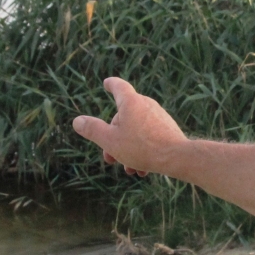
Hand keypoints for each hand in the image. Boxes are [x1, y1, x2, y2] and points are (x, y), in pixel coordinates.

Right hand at [71, 77, 186, 176]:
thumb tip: (77, 121)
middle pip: (123, 117)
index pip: (118, 86)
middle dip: (114, 139)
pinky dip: (143, 151)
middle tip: (110, 159)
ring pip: (136, 131)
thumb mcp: (110, 141)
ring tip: (129, 170)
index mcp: (130, 102)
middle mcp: (146, 104)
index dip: (111, 84)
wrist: (176, 157)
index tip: (107, 83)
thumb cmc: (141, 147)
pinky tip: (143, 171)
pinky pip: (150, 137)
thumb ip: (93, 130)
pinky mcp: (168, 129)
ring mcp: (159, 116)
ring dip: (129, 150)